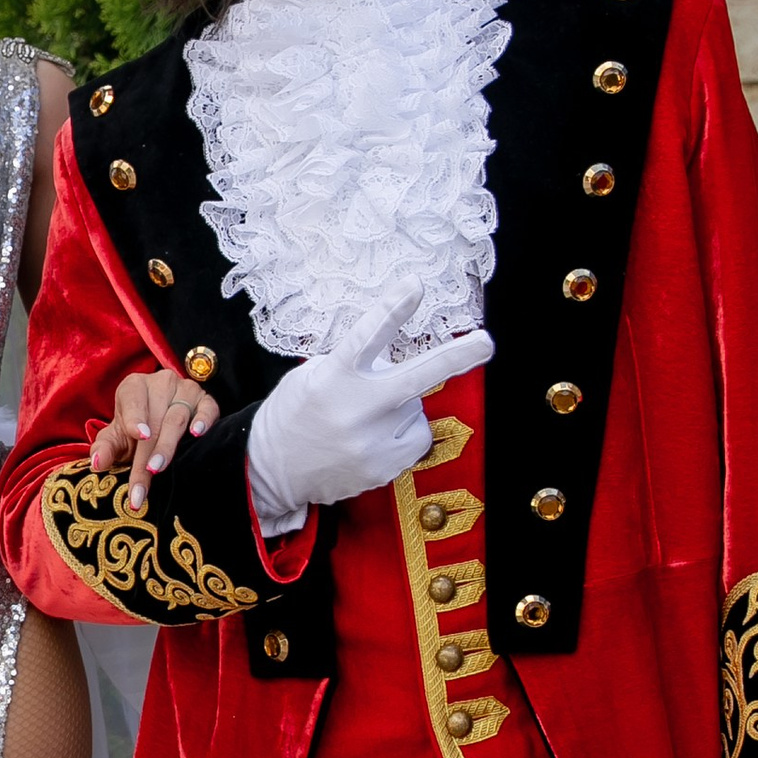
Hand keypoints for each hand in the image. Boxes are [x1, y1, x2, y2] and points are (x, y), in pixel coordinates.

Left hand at [84, 365, 220, 513]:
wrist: (156, 425)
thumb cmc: (133, 432)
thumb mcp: (115, 438)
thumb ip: (104, 449)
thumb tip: (98, 463)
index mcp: (133, 386)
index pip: (133, 400)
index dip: (135, 419)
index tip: (139, 436)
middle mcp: (160, 383)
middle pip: (155, 418)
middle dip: (147, 453)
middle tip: (141, 479)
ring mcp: (185, 390)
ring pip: (178, 418)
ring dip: (167, 446)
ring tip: (158, 468)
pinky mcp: (206, 400)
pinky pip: (208, 408)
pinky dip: (204, 420)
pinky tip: (197, 434)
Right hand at [245, 297, 494, 537]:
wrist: (271, 472)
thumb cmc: (294, 414)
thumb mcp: (312, 376)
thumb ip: (353, 364)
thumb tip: (395, 358)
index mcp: (333, 378)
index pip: (365, 337)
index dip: (392, 310)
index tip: (415, 286)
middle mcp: (354, 410)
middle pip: (415, 378)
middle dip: (456, 359)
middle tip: (486, 342)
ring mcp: (370, 443)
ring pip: (415, 410)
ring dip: (402, 408)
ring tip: (367, 419)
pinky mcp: (382, 469)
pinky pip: (414, 439)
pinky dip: (401, 434)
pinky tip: (372, 439)